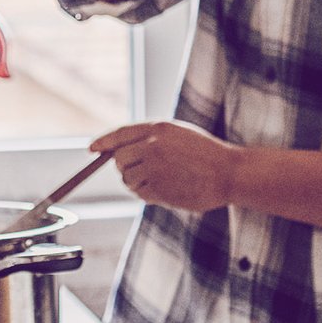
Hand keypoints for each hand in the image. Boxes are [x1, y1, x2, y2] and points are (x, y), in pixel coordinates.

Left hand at [89, 121, 240, 212]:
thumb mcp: (179, 134)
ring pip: (127, 179)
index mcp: (158, 129)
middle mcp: (152, 146)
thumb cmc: (206, 154)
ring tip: (159, 179)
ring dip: (136, 181)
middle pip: (119, 159)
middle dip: (125, 166)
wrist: (230, 173)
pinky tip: (166, 189)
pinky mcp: (159, 189)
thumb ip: (151, 138)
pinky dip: (147, 194)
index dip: (103, 141)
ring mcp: (155, 169)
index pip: (120, 134)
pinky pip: (140, 194)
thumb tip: (118, 150)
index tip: (92, 149)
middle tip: (141, 169)